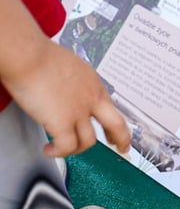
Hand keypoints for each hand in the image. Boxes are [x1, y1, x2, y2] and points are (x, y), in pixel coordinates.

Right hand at [1, 39, 129, 156]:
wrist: (28, 55)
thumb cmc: (40, 55)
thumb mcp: (71, 66)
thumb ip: (74, 83)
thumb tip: (66, 89)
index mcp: (94, 85)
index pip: (110, 108)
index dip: (114, 123)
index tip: (114, 131)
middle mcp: (92, 99)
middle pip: (117, 125)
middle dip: (122, 140)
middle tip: (121, 148)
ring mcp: (79, 113)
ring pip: (89, 141)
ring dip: (76, 149)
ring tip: (62, 149)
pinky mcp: (62, 123)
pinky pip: (67, 147)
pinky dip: (59, 153)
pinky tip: (50, 150)